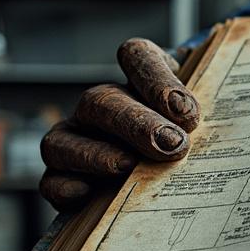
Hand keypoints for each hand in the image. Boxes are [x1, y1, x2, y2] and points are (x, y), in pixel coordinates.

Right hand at [39, 38, 199, 211]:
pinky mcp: (64, 177)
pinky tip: (90, 194)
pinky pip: (50, 181)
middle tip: (172, 145)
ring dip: (95, 154)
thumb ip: (197, 111)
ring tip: (130, 167)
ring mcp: (76, 139)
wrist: (175, 162)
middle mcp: (101, 104)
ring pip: (62, 140)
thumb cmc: (189, 131)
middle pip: (101, 101)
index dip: (157, 79)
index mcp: (139, 77)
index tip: (187, 111)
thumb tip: (192, 121)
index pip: (138, 56)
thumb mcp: (200, 115)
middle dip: (136, 123)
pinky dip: (65, 187)